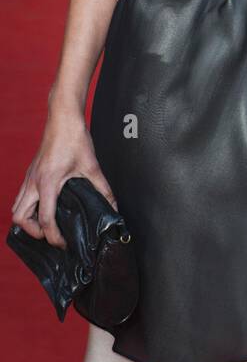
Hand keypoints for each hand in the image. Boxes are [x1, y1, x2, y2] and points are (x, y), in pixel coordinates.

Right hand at [10, 107, 117, 249]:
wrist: (62, 117)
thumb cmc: (75, 138)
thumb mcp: (92, 165)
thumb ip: (103, 188)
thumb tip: (114, 207)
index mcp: (48, 183)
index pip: (45, 219)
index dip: (53, 237)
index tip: (63, 244)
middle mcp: (34, 182)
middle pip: (20, 217)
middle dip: (33, 231)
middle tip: (50, 234)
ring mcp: (30, 177)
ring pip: (16, 207)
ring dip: (27, 220)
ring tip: (45, 225)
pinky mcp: (30, 173)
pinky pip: (21, 197)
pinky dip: (26, 208)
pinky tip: (42, 208)